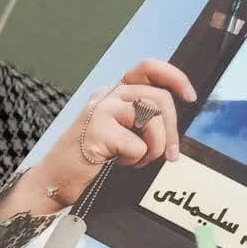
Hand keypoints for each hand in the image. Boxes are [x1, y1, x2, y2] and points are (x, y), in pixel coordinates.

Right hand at [33, 60, 196, 206]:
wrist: (56, 178)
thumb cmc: (89, 159)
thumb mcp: (118, 132)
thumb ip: (140, 121)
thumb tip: (171, 125)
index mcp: (114, 93)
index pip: (147, 69)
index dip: (174, 77)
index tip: (190, 96)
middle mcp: (107, 95)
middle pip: (159, 99)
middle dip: (172, 130)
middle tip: (171, 155)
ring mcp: (101, 110)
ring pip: (152, 118)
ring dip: (155, 146)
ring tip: (140, 160)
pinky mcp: (98, 130)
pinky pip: (137, 144)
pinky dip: (135, 159)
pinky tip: (119, 163)